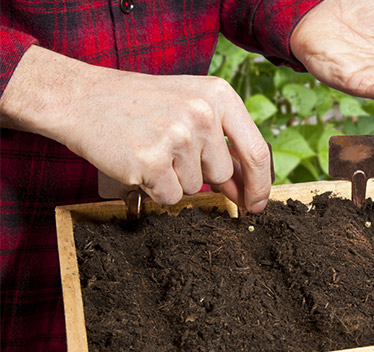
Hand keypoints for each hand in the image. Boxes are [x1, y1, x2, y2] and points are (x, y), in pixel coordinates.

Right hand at [0, 46, 270, 212]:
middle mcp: (203, 114)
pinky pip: (169, 196)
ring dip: (174, 179)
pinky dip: (155, 188)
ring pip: (194, 187)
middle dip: (202, 176)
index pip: (256, 151)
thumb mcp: (191, 106)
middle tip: (170, 152)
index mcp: (220, 96)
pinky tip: (138, 162)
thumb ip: (222, 142)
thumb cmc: (140, 104)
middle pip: (222, 173)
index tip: (258, 203)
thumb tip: (247, 189)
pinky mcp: (153, 161)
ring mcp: (178, 137)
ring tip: (150, 149)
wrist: (82, 98)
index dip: (260, 184)